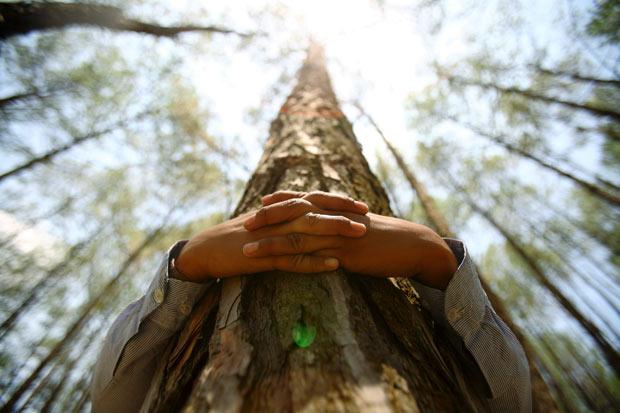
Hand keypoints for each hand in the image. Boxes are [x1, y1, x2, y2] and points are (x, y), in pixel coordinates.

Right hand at [174, 192, 368, 281]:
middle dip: (343, 212)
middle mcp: (278, 219)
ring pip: (309, 230)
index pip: (313, 200)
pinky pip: (293, 259)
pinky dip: (314, 262)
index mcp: (278, 211)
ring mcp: (272, 237)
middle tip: (368, 215)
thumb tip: (304, 218)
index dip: (337, 201)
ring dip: (336, 232)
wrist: (205, 250)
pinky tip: (334, 265)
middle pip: (316, 211)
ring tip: (360, 234)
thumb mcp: (262, 225)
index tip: (361, 204)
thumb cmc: (235, 238)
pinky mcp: (264, 256)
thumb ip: (283, 220)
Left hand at [243, 191, 457, 289]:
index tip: (262, 202)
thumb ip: (344, 224)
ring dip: (270, 243)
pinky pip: (311, 258)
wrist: (413, 245)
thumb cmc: (389, 237)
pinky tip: (275, 267)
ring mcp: (337, 235)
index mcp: (337, 209)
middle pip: (294, 214)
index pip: (304, 200)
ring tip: (247, 249)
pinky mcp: (344, 253)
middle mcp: (333, 217)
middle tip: (245, 222)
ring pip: (297, 236)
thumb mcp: (363, 225)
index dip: (282, 200)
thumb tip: (331, 227)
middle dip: (268, 218)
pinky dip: (291, 262)